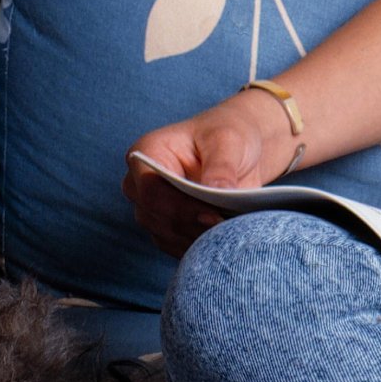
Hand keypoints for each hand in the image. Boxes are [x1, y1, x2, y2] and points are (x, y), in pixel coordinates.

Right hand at [121, 91, 279, 258]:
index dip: (180, 208)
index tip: (213, 216)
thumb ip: (221, 168)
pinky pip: (176, 246)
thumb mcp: (229, 141)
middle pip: (155, 218)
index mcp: (146, 153)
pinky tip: (222, 241)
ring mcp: (151, 208)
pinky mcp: (166, 226)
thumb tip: (218, 193)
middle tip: (227, 228)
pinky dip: (199, 247)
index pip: (152, 190)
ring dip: (196, 239)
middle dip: (191, 226)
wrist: (240, 148)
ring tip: (229, 234)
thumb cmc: (229, 134)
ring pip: (165, 236)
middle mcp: (140, 183)